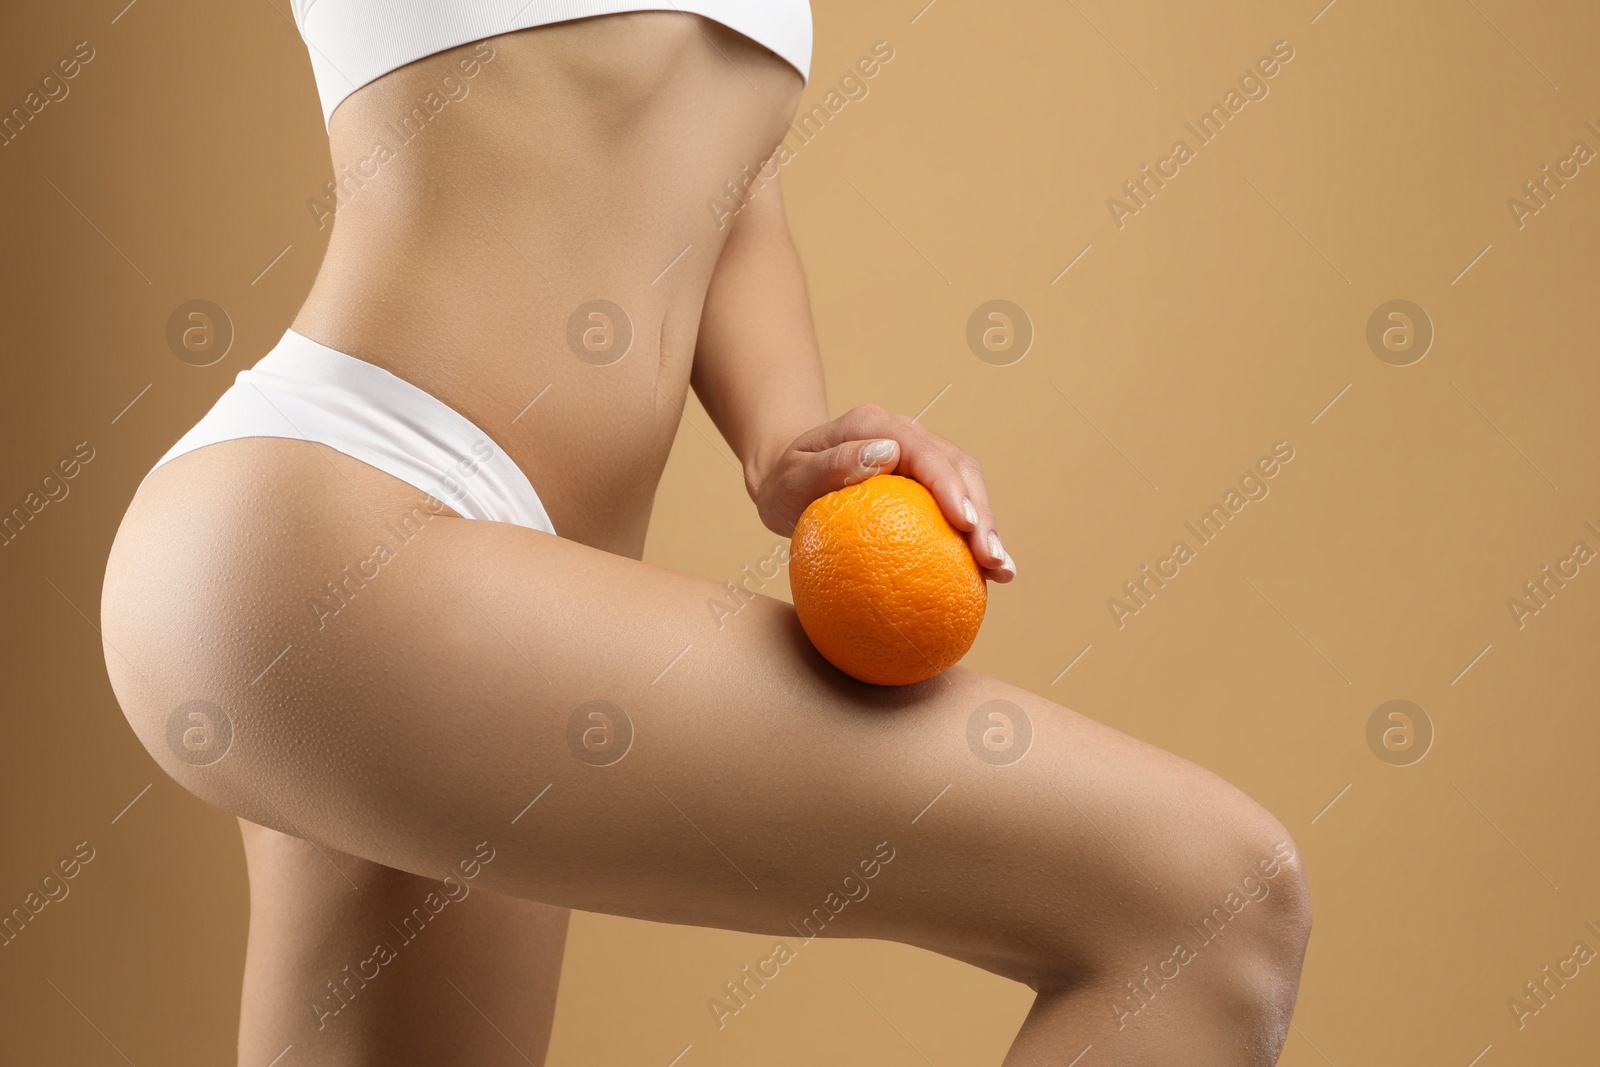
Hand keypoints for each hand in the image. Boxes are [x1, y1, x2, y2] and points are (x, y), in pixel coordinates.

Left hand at [749, 404, 1014, 581]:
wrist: (785, 475)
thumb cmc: (784, 479)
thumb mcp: (794, 473)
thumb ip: (832, 463)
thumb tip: (886, 455)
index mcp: (878, 426)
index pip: (925, 453)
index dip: (950, 486)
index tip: (964, 522)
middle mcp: (907, 437)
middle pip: (958, 470)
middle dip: (982, 514)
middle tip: (991, 559)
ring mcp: (919, 461)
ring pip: (967, 489)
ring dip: (988, 529)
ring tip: (1002, 572)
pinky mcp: (924, 488)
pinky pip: (954, 511)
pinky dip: (973, 540)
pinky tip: (986, 579)